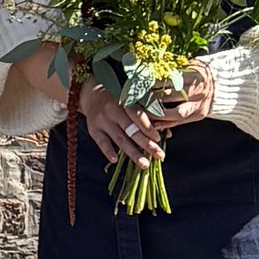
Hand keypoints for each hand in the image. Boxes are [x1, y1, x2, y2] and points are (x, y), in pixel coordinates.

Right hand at [80, 72, 211, 165]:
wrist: (91, 94)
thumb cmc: (118, 100)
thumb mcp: (131, 101)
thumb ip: (148, 115)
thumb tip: (167, 134)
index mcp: (124, 101)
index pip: (137, 115)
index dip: (148, 127)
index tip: (159, 139)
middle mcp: (112, 110)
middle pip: (131, 130)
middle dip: (146, 144)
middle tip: (159, 156)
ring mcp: (102, 121)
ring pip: (119, 139)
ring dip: (132, 153)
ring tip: (145, 164)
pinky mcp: (93, 129)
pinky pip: (101, 142)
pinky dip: (108, 151)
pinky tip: (115, 160)